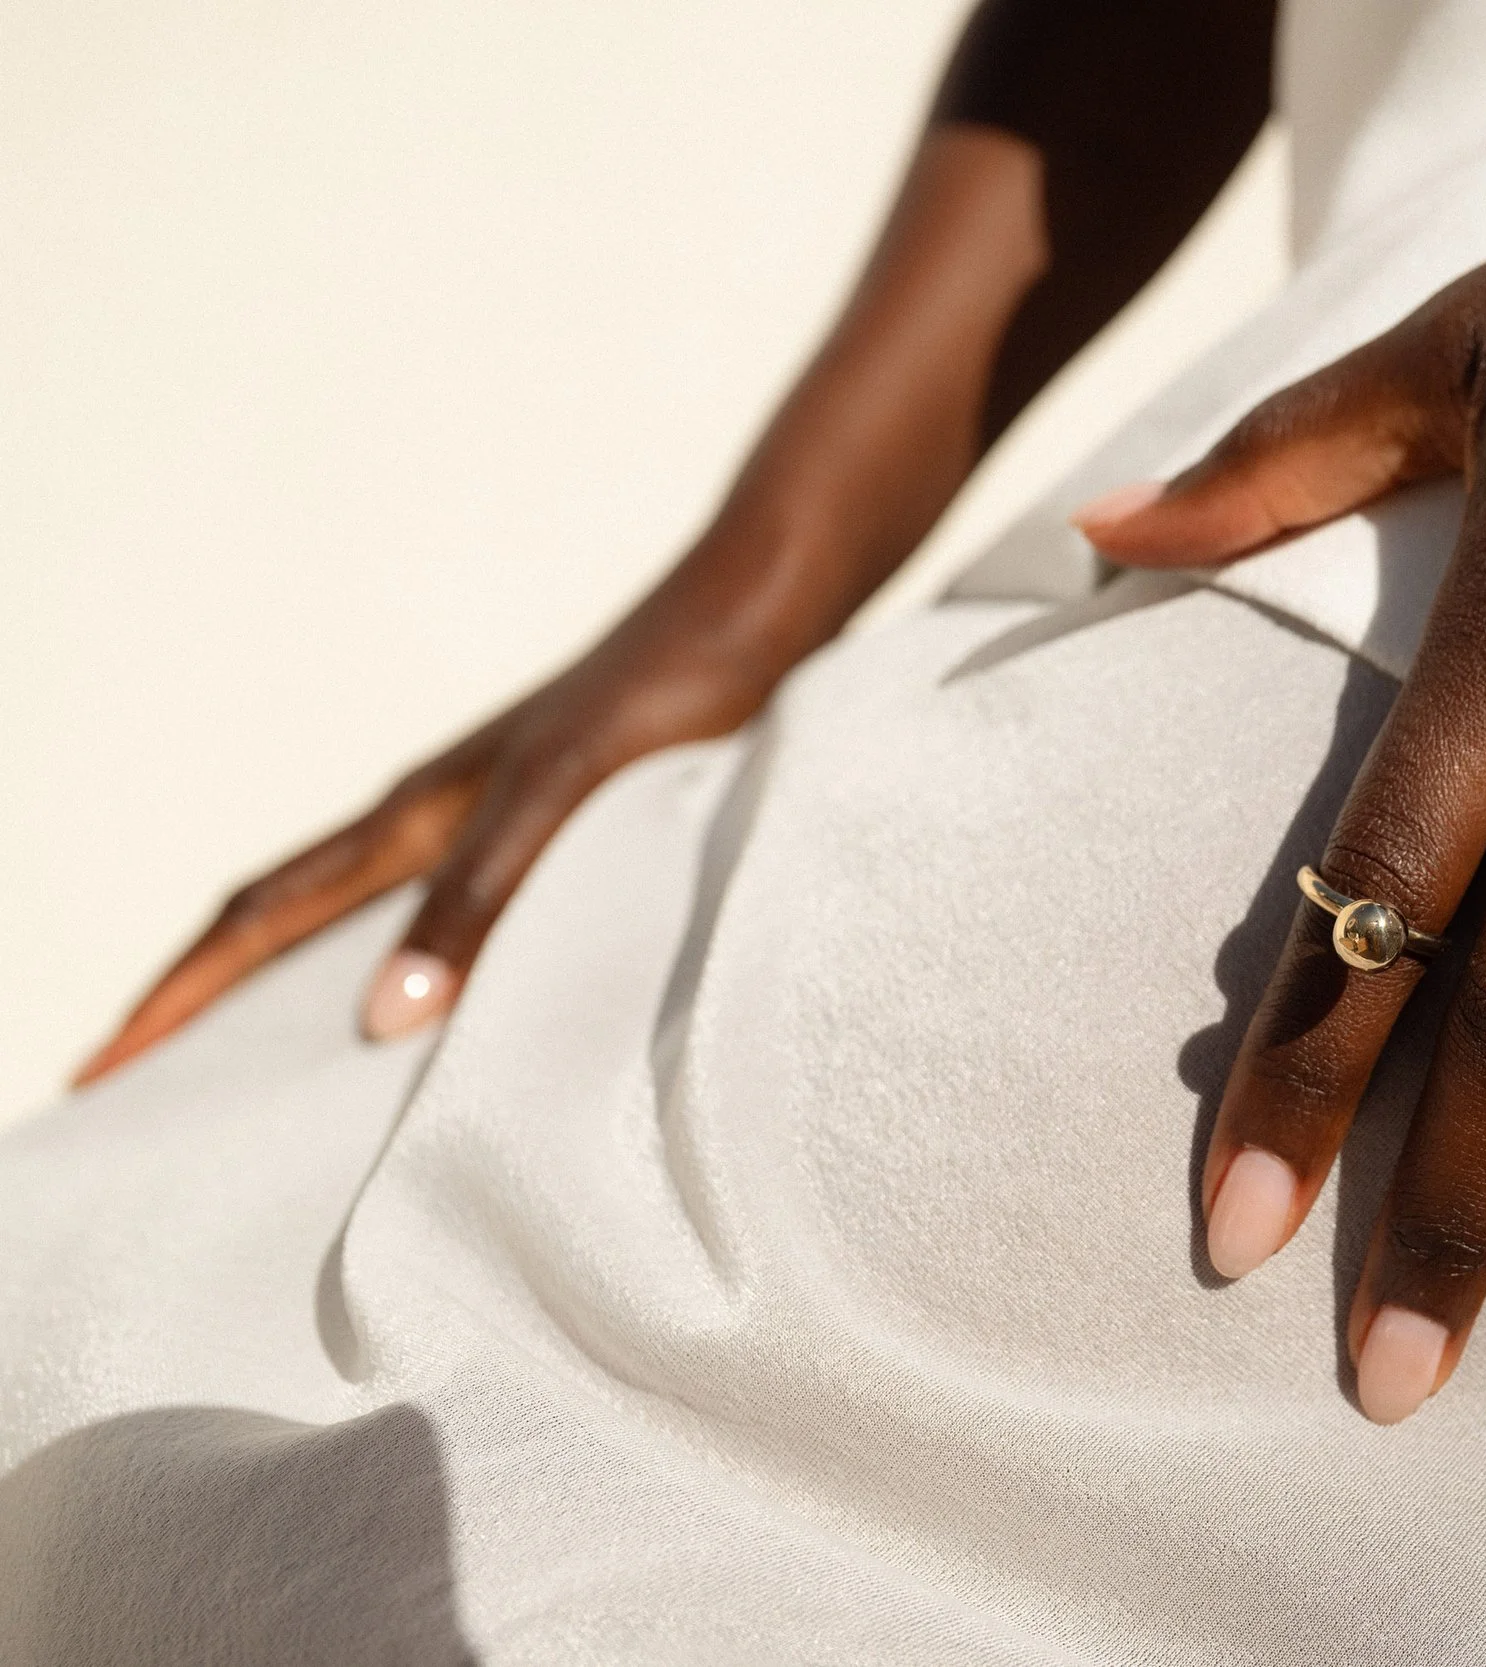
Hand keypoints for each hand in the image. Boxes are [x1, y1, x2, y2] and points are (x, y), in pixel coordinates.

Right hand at [74, 556, 797, 1084]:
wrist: (762, 606)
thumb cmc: (679, 689)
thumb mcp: (576, 797)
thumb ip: (484, 898)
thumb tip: (380, 1018)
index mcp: (423, 813)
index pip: (259, 918)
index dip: (176, 1000)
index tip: (95, 1075)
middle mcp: (438, 812)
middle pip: (277, 913)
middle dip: (195, 1000)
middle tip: (127, 1086)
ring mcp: (489, 810)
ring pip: (347, 907)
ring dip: (280, 981)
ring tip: (242, 1067)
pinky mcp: (554, 816)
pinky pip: (432, 902)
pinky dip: (387, 958)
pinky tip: (423, 1002)